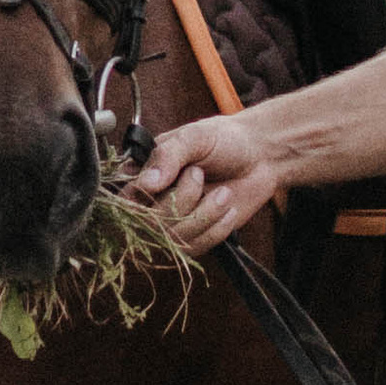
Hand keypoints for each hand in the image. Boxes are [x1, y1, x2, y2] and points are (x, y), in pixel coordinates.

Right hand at [128, 112, 282, 252]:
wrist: (260, 155)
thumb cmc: (223, 140)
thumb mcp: (194, 137)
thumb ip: (168, 155)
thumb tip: (147, 182)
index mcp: (143, 173)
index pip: (125, 198)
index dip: (139, 198)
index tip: (162, 184)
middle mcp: (154, 201)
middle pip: (148, 222)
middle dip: (179, 201)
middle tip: (198, 173)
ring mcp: (174, 222)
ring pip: (173, 238)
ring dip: (202, 216)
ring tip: (223, 192)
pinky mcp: (196, 238)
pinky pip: (195, 247)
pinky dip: (215, 229)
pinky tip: (227, 209)